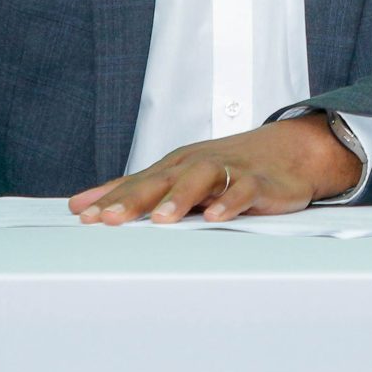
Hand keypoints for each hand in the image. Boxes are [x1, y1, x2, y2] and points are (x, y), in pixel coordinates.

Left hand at [68, 114, 363, 224]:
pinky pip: (242, 191)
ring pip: (200, 179)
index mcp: (174, 167)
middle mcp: (196, 165)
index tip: (83, 217)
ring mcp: (227, 171)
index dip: (110, 200)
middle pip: (161, 180)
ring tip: (160, 219)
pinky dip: (228, 202)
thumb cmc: (227, 168)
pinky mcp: (257, 182)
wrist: (289, 152)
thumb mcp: (176, 176)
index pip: (137, 183)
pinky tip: (215, 216)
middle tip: (109, 219)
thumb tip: (81, 204)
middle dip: (134, 199)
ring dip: (179, 198)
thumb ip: (130, 191)